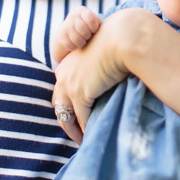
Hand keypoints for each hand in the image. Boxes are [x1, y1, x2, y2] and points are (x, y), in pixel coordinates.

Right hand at [52, 6, 101, 63]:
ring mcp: (64, 25)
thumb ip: (102, 24)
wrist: (69, 40)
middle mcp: (72, 15)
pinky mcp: (59, 35)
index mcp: (83, 11)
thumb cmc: (88, 32)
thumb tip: (117, 25)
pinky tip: (74, 44)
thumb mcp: (95, 25)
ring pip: (76, 38)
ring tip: (81, 41)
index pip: (91, 19)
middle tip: (86, 36)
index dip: (93, 28)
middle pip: (82, 29)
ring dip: (81, 43)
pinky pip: (69, 45)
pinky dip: (73, 47)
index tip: (93, 30)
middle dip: (86, 36)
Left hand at [52, 8, 147, 141]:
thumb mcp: (102, 54)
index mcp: (67, 63)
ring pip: (65, 115)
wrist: (121, 37)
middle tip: (77, 134)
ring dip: (73, 130)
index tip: (77, 116)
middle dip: (66, 120)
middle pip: (58, 104)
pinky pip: (81, 118)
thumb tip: (107, 76)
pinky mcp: (80, 93)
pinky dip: (87, 129)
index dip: (68, 104)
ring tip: (83, 141)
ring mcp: (69, 84)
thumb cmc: (118, 41)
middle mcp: (64, 73)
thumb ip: (99, 65)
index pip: (61, 89)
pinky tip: (93, 136)